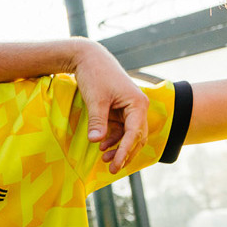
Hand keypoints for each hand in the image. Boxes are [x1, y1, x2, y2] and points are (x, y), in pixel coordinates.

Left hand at [72, 45, 147, 173]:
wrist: (89, 57)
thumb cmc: (95, 75)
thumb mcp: (95, 100)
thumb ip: (98, 121)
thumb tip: (97, 141)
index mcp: (137, 104)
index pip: (134, 133)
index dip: (125, 151)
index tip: (116, 165)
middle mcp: (138, 107)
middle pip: (136, 137)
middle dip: (125, 153)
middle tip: (112, 169)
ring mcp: (129, 108)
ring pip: (128, 134)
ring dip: (118, 146)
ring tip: (104, 159)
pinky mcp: (120, 108)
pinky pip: (120, 128)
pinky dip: (113, 137)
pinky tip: (102, 146)